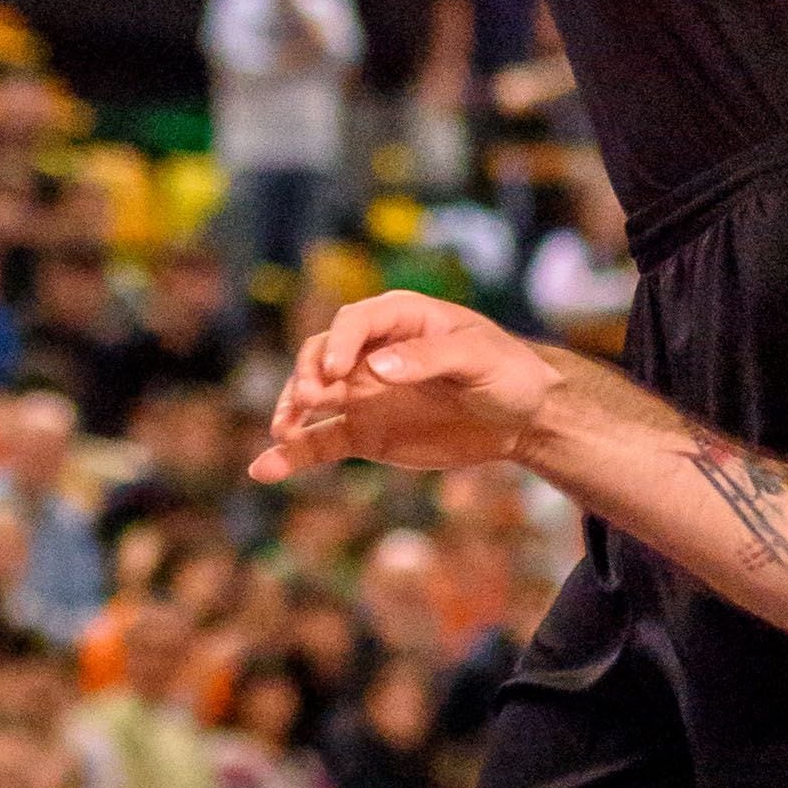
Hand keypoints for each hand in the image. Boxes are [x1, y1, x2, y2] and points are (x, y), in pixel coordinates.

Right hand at [250, 291, 561, 482]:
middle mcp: (370, 352)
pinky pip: (320, 442)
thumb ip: (428, 359)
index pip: (355, 322)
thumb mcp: (478, 359)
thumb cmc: (507, 372)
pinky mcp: (364, 432)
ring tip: (283, 430)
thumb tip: (377, 367)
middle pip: (322, 355)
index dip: (341, 343)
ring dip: (290, 410)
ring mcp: (363, 393)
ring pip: (311, 397)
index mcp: (399, 318)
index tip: (338, 372)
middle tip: (310, 400)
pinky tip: (263, 469)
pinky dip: (291, 455)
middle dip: (309, 374)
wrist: (524, 416)